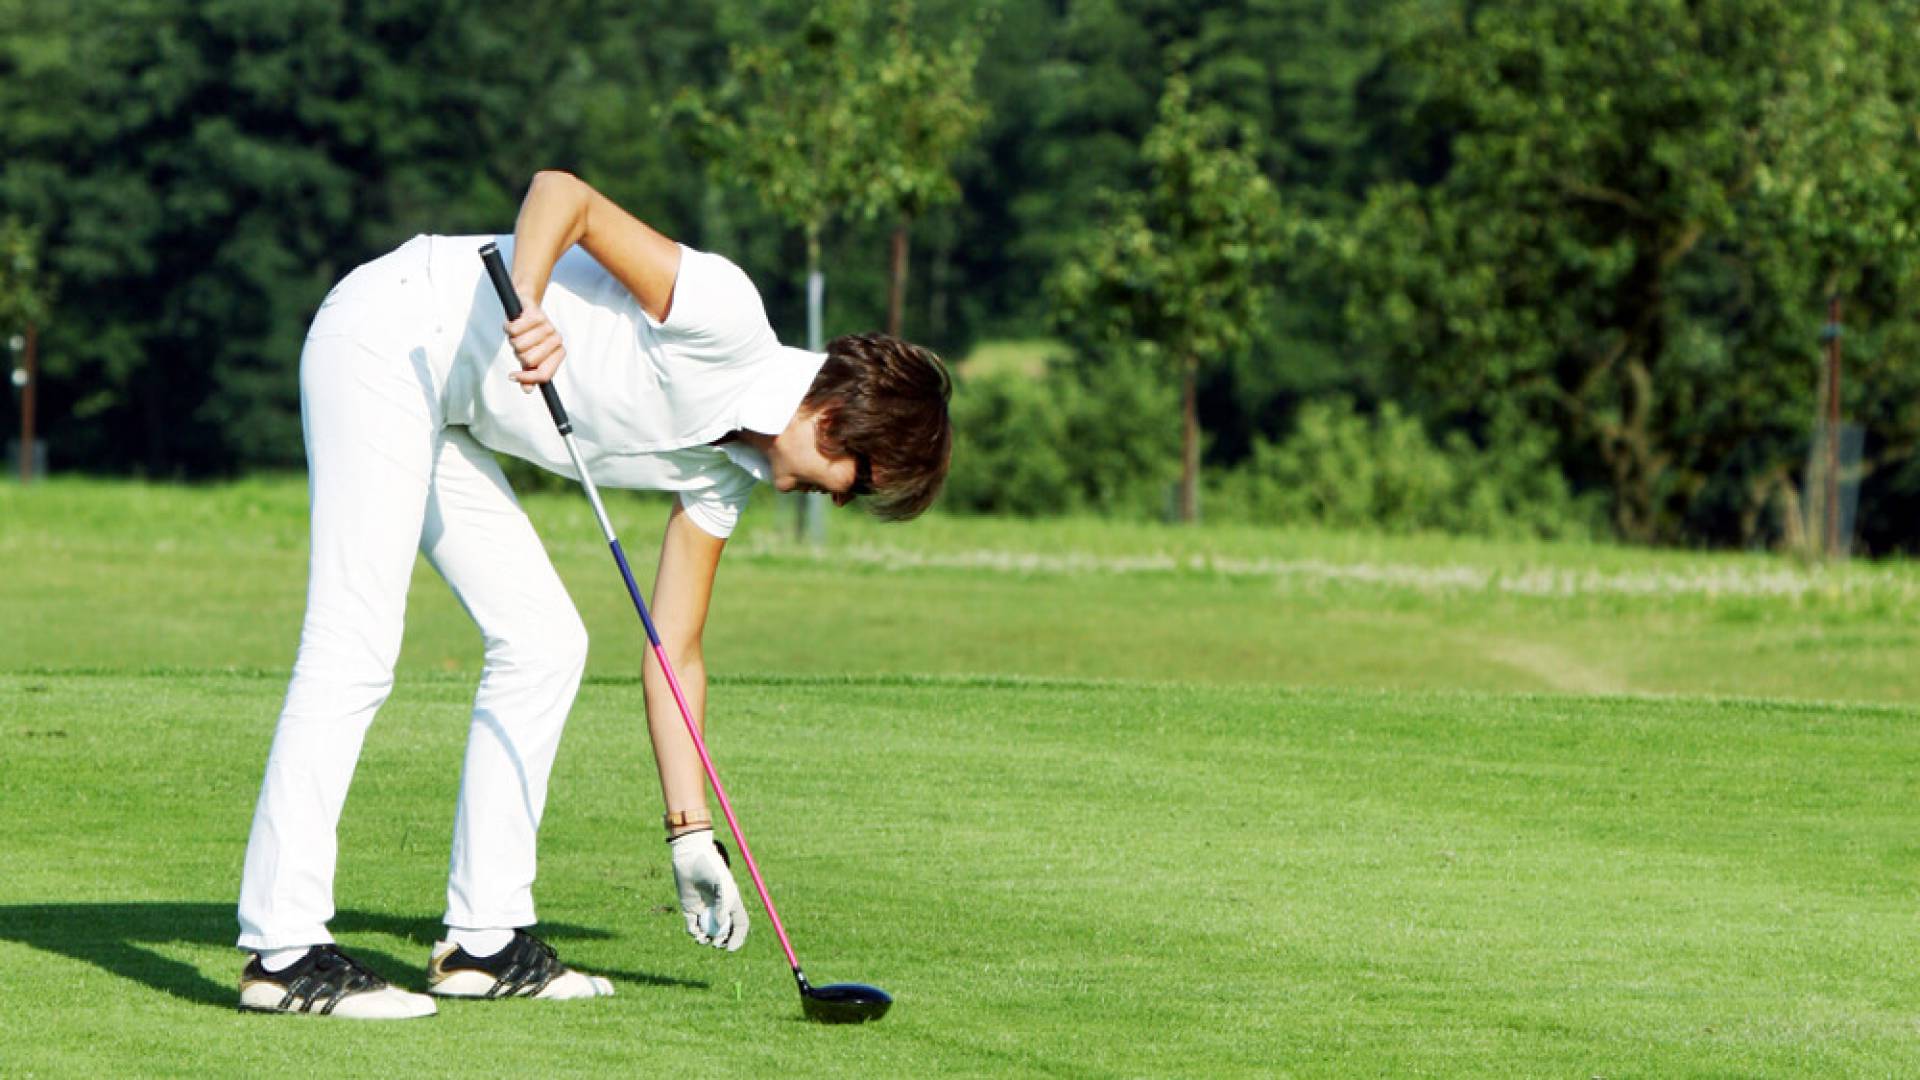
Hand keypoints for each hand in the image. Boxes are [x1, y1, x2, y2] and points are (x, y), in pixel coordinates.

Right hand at [504, 290, 565, 392]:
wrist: (526, 305)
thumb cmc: (529, 334)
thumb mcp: (529, 356)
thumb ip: (530, 373)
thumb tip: (528, 390)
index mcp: (558, 353)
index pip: (544, 375)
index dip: (527, 378)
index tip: (512, 376)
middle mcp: (556, 340)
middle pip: (528, 360)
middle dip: (518, 354)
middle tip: (520, 344)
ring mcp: (547, 326)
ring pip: (519, 345)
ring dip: (513, 339)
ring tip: (518, 332)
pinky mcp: (535, 314)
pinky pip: (514, 330)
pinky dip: (509, 327)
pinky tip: (514, 322)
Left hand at [669, 830, 749, 950]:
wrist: (690, 857)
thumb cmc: (710, 868)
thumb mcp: (722, 886)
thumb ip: (724, 906)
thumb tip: (721, 927)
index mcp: (731, 903)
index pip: (739, 925)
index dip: (737, 938)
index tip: (731, 948)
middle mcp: (719, 908)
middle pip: (724, 932)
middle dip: (722, 942)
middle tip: (717, 944)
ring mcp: (704, 909)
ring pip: (708, 932)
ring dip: (707, 940)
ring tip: (704, 940)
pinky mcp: (689, 908)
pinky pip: (693, 926)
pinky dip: (694, 933)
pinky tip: (695, 932)